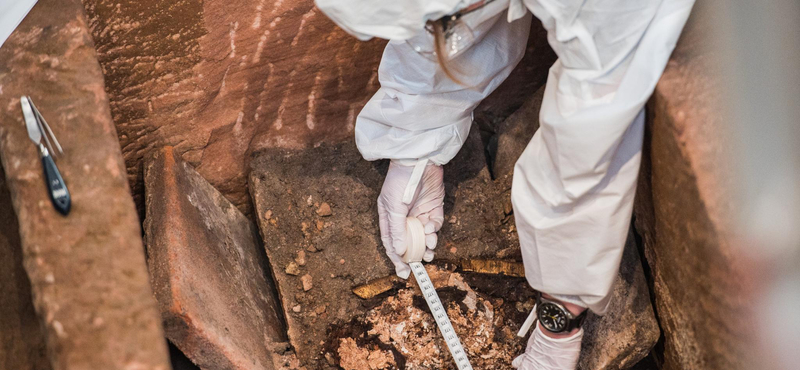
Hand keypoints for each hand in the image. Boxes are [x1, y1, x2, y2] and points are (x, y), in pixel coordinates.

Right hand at [378, 161, 444, 277]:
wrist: (419, 160)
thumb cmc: (399, 181)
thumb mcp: (393, 206)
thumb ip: (397, 229)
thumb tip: (398, 251)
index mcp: (390, 217)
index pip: (392, 243)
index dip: (397, 258)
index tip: (403, 272)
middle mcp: (405, 217)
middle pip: (410, 241)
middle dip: (416, 253)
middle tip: (421, 263)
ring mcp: (420, 212)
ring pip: (424, 236)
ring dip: (427, 243)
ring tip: (429, 247)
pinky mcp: (433, 207)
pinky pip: (435, 224)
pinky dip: (434, 229)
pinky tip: (431, 228)